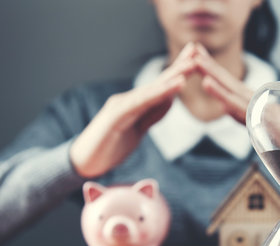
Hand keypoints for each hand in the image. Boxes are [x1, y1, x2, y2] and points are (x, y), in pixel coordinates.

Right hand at [70, 44, 196, 177]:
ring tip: (193, 63)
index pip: (160, 87)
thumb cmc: (108, 148)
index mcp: (135, 105)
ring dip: (174, 75)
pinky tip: (177, 84)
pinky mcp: (116, 115)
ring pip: (152, 88)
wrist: (82, 164)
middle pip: (158, 81)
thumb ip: (152, 114)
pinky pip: (142, 102)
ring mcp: (121, 105)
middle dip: (178, 65)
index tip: (196, 59)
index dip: (178, 72)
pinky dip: (160, 92)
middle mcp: (128, 99)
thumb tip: (170, 100)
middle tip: (197, 47)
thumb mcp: (137, 131)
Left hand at [194, 44, 253, 124]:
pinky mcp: (252, 115)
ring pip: (227, 87)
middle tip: (193, 47)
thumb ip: (251, 117)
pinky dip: (219, 91)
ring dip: (211, 71)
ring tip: (196, 60)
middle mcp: (250, 100)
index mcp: (249, 102)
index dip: (213, 68)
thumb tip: (237, 112)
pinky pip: (233, 102)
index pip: (228, 83)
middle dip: (208, 63)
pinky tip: (206, 82)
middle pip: (226, 79)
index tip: (199, 54)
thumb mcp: (262, 125)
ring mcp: (252, 106)